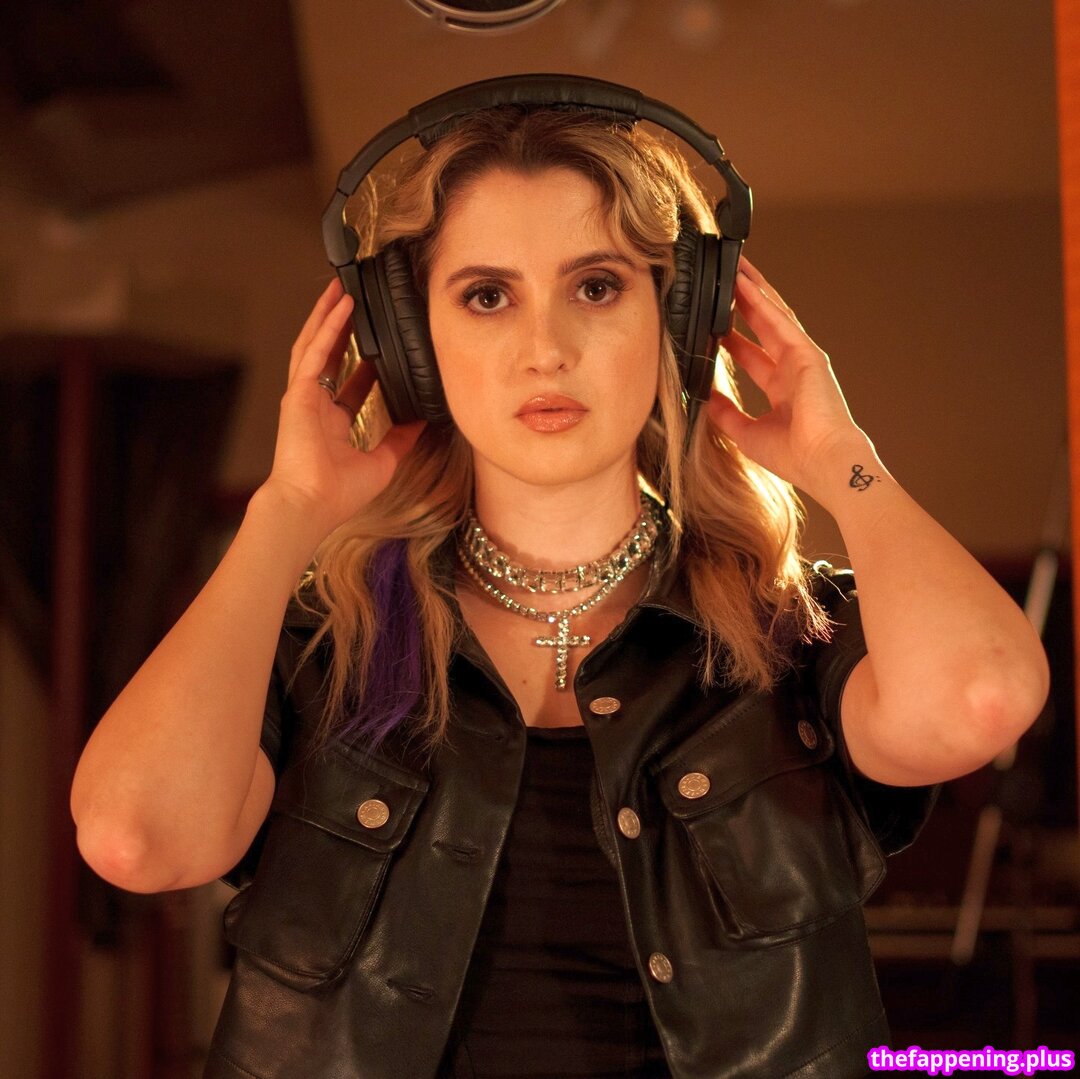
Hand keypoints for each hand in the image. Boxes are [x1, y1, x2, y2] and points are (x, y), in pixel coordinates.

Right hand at [262, 279, 424, 537]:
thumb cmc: (340, 493)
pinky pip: (315, 352)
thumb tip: (424, 421)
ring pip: (316, 345)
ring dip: (329, 316)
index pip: (351, 382)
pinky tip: (341, 305)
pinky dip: (329, 328)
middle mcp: (317, 406)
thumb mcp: (384, 461)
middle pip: (330, 355)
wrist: (311, 505)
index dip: (366, 361)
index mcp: (333, 423)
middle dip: (343, 327)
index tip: (383, 343)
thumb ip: (401, 439)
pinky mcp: (298, 393)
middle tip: (358, 301)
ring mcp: (305, 397)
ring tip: (343, 289)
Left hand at [705, 257, 871, 500]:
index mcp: (782, 389)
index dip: (732, 337)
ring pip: (773, 315)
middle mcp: (793, 369)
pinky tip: (745, 284)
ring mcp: (802, 358)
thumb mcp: (746, 433)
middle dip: (742, 303)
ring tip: (734, 268)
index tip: (711, 323)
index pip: (752, 354)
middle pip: (762, 326)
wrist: (824, 462)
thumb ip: (725, 413)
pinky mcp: (808, 353)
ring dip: (753, 291)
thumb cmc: (796, 456)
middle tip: (722, 281)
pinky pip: (780, 321)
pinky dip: (761, 301)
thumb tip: (703, 399)